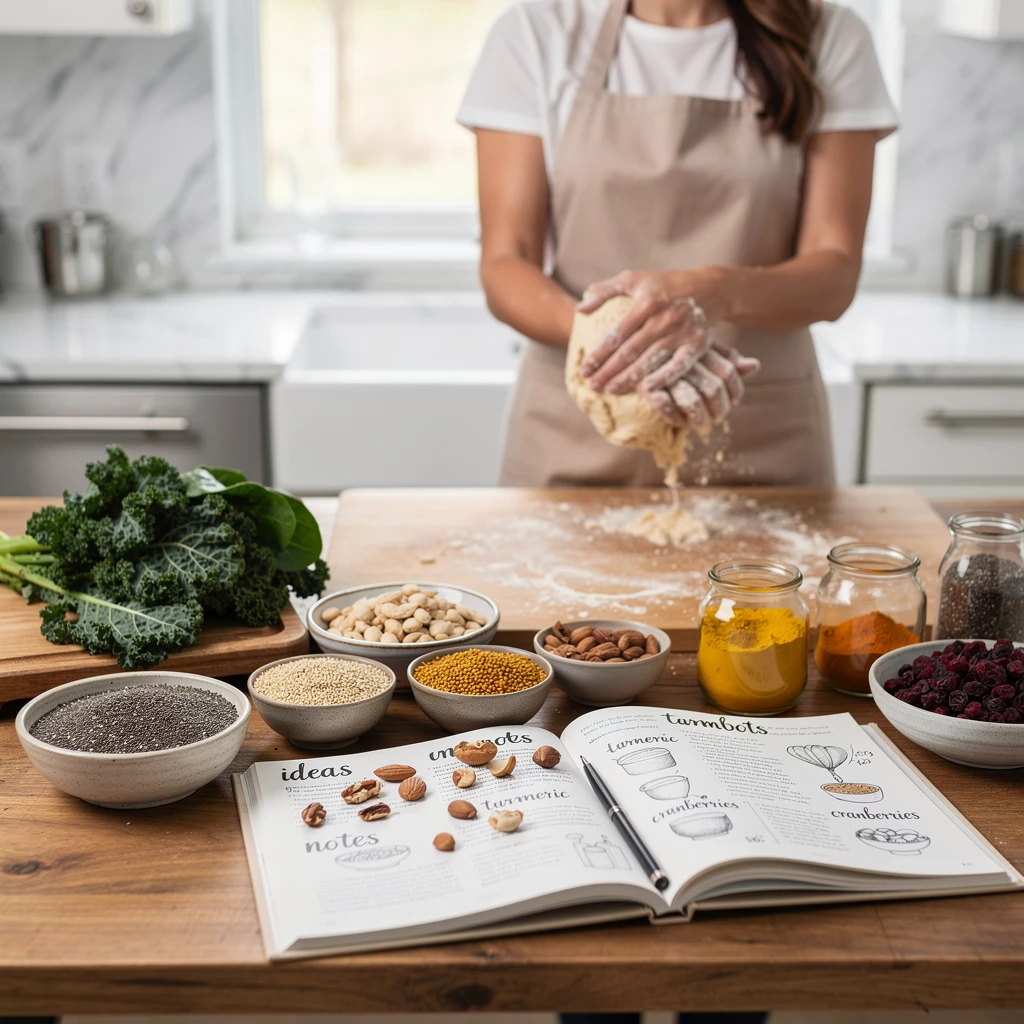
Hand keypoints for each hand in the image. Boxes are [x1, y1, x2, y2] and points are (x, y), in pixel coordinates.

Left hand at [576, 269, 727, 394]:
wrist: (711, 288)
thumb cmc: (665, 285)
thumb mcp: (634, 279)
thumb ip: (605, 291)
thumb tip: (579, 309)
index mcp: (646, 301)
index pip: (617, 333)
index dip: (598, 353)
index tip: (584, 368)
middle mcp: (664, 318)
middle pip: (630, 351)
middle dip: (608, 370)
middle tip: (592, 385)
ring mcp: (682, 332)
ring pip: (650, 361)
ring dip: (629, 378)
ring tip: (610, 390)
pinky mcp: (697, 344)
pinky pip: (678, 367)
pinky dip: (662, 379)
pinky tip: (646, 390)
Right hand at [641, 345, 760, 429]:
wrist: (628, 347)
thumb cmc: (669, 347)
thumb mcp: (699, 348)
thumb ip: (725, 357)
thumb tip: (755, 365)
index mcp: (699, 345)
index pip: (728, 370)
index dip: (736, 389)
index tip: (734, 402)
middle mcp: (684, 357)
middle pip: (713, 388)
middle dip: (719, 408)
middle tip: (718, 418)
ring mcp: (664, 370)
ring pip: (692, 401)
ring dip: (699, 417)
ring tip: (699, 423)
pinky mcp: (645, 384)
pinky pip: (666, 407)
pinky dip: (675, 418)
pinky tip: (678, 421)